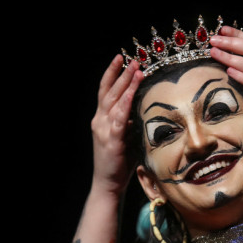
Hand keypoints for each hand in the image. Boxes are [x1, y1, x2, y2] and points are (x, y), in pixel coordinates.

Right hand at [90, 55, 143, 195]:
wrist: (108, 183)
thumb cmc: (119, 162)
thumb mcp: (125, 137)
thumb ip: (130, 123)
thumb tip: (142, 108)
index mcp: (102, 119)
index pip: (106, 91)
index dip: (112, 74)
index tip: (121, 59)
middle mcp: (100, 121)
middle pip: (110, 91)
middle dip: (121, 74)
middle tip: (132, 59)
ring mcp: (104, 130)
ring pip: (115, 101)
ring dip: (126, 84)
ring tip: (136, 69)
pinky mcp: (111, 140)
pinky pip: (119, 118)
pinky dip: (126, 104)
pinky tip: (132, 93)